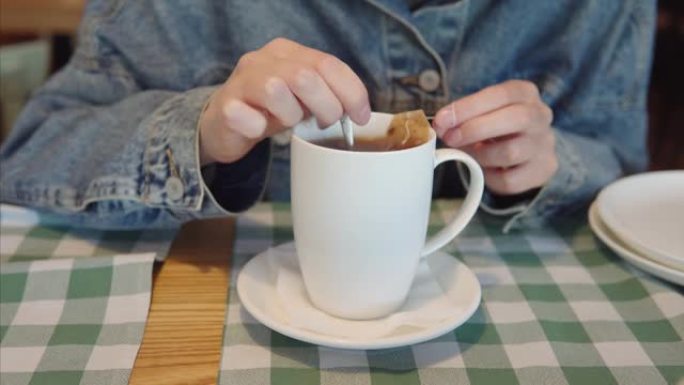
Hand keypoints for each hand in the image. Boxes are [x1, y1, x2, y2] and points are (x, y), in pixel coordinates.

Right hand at [199, 38, 370, 164]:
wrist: (224, 125)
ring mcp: (241, 81)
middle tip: (325, 124)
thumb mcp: (303, 99)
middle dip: (326, 107)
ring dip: (291, 115)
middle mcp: (262, 60)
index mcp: (287, 52)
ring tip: (288, 123)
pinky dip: (258, 128)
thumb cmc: (270, 111)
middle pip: (306, 76)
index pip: (328, 64)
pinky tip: (259, 129)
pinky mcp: (225, 107)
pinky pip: (246, 116)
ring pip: (276, 90)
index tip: (361, 118)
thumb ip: (328, 95)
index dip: (351, 92)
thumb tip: (359, 112)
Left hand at [432, 80, 556, 194]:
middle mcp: (540, 116)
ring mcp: (544, 144)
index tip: (442, 120)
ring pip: (511, 152)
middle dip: (475, 129)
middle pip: (516, 119)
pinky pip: (510, 179)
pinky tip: (485, 170)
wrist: (527, 150)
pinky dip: (490, 177)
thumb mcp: (483, 112)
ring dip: (481, 155)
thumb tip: (440, 126)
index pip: (501, 94)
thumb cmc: (497, 126)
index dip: (469, 107)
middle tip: (450, 138)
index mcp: (525, 93)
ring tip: (470, 154)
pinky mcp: (543, 170)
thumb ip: (463, 116)